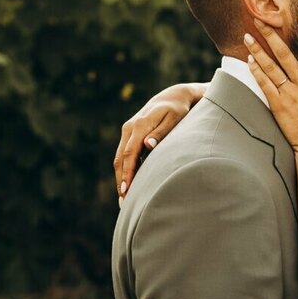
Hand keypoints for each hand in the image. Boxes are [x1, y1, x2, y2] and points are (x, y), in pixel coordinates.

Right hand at [114, 83, 204, 197]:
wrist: (171, 97)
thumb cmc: (178, 110)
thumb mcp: (174, 119)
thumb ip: (161, 133)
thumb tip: (148, 145)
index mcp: (140, 125)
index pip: (129, 153)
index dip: (127, 173)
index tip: (126, 190)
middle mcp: (129, 128)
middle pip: (120, 158)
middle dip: (121, 180)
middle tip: (123, 201)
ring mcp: (127, 130)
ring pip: (119, 158)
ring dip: (120, 177)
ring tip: (124, 198)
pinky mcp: (129, 135)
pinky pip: (123, 155)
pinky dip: (124, 170)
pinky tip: (127, 184)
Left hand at [244, 8, 297, 155]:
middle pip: (286, 53)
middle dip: (272, 34)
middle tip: (259, 19)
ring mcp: (290, 94)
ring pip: (271, 67)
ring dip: (258, 50)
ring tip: (247, 36)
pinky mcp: (278, 105)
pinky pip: (264, 84)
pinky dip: (256, 71)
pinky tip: (249, 60)